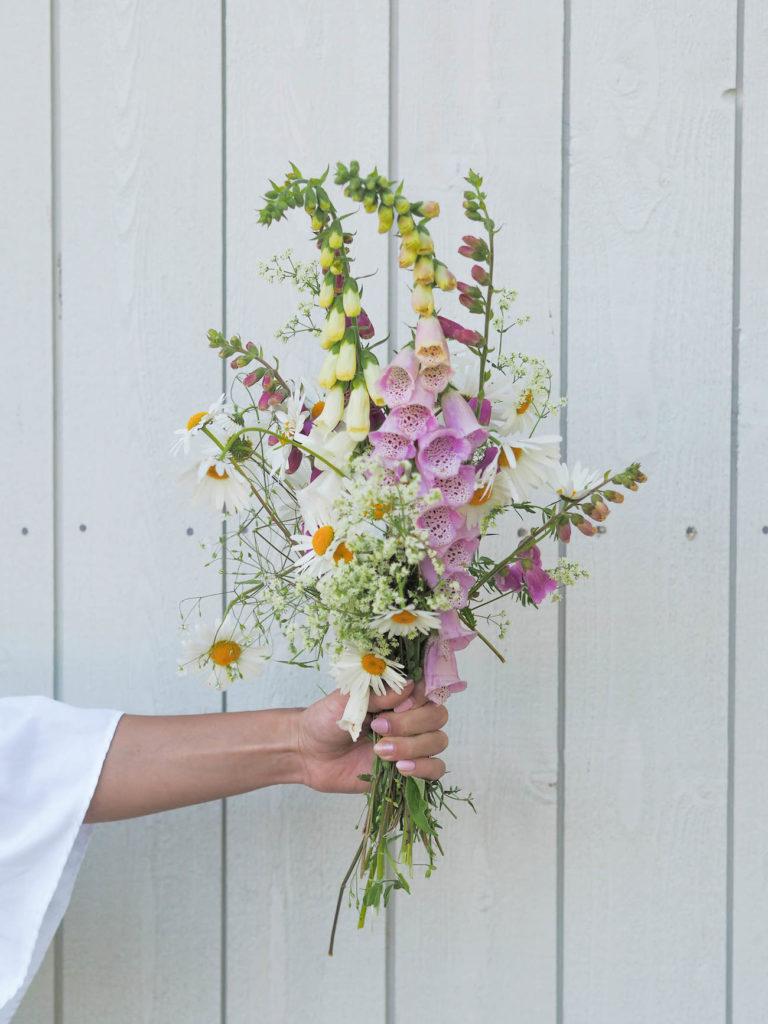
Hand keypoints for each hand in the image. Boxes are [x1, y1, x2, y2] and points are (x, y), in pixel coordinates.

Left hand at [296, 681, 448, 793]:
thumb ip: (379, 694)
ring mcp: (411, 744)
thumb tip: (411, 685)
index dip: (419, 698)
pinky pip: (435, 769)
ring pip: (438, 741)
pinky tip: (401, 768)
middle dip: (411, 723)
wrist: (308, 753)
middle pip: (437, 716)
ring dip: (413, 746)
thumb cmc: (326, 719)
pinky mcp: (408, 769)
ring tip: (380, 751)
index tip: (397, 705)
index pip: (429, 690)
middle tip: (379, 728)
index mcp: (398, 695)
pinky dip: (424, 768)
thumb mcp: (348, 700)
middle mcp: (410, 717)